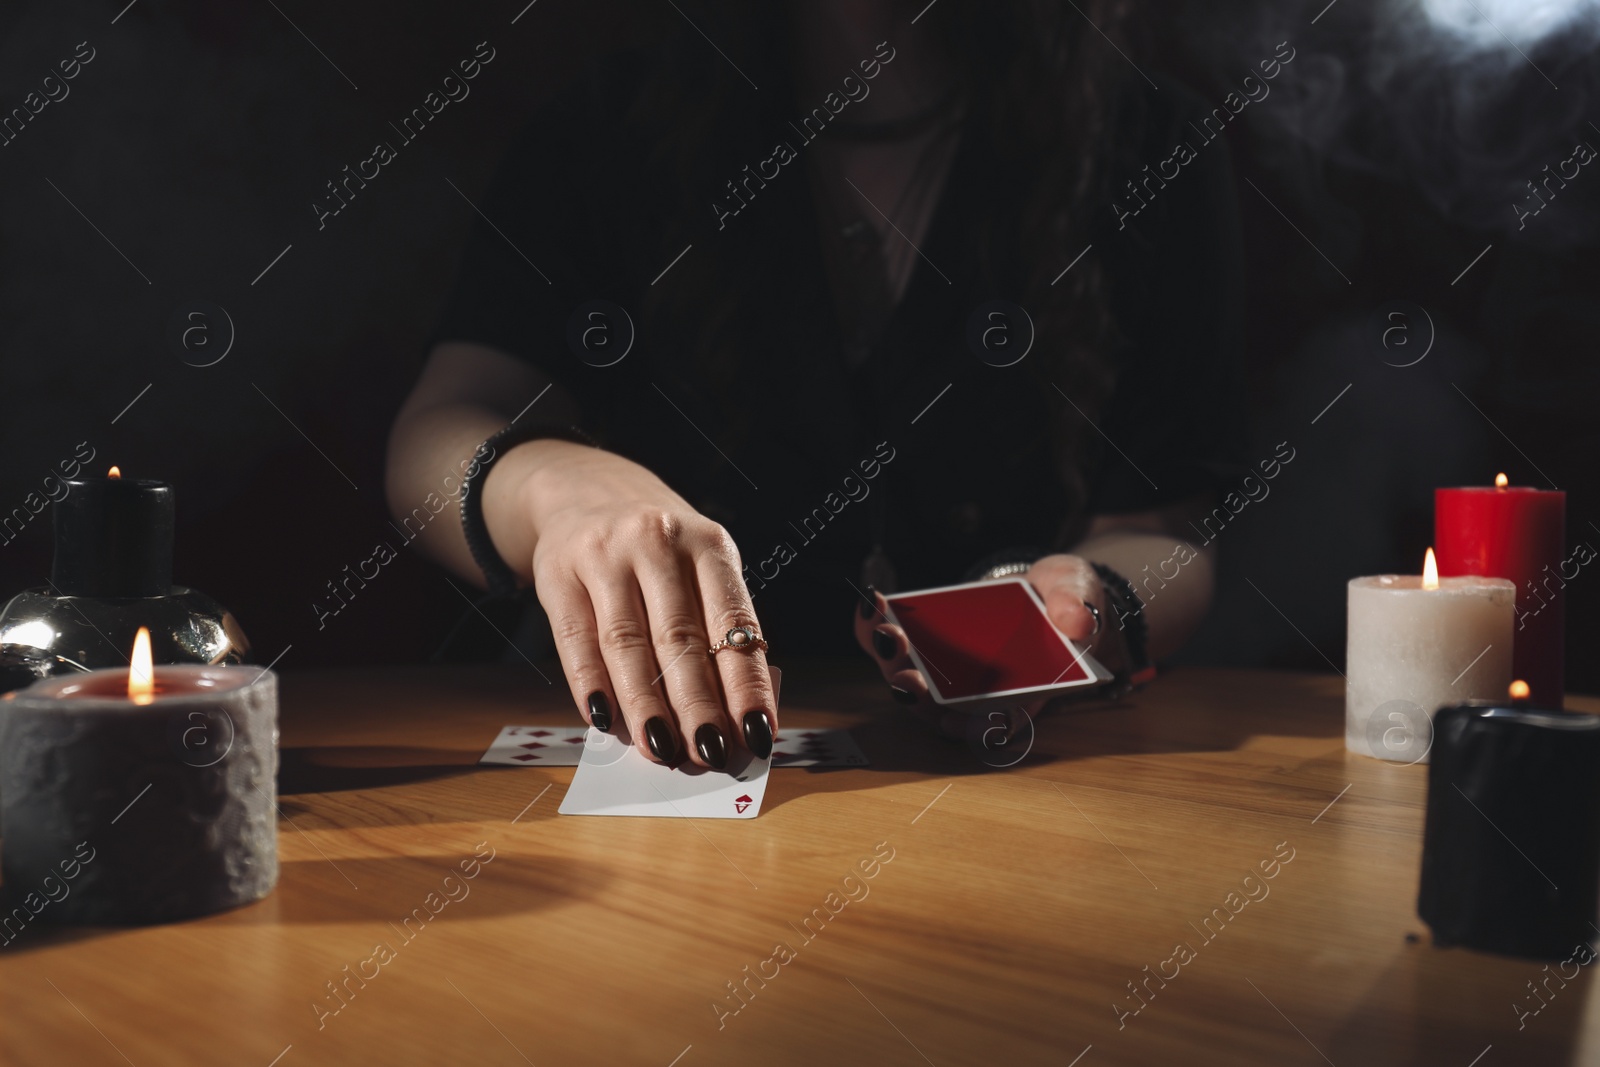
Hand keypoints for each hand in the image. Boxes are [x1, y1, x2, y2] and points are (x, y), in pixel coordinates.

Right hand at [516, 444, 776, 768]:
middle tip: (710, 753)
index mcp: (709, 544)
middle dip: (698, 705)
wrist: (586, 493)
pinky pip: (576, 640)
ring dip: (646, 706)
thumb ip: (712, 630)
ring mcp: (605, 555)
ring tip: (663, 750)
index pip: (733, 623)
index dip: (747, 683)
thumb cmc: (660, 551)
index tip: (757, 733)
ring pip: (627, 644)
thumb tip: (727, 717)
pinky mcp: (558, 573)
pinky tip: (605, 721)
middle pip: (680, 639)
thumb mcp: (698, 567)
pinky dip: (591, 685)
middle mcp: (658, 543)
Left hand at [852, 554, 1119, 741]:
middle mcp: (979, 690)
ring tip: (883, 628)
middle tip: (908, 674)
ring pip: (911, 681)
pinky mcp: (925, 642)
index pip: (998, 722)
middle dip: (919, 695)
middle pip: (942, 708)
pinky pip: (894, 644)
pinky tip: (872, 603)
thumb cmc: (1064, 600)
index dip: (974, 728)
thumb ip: (1077, 606)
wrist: (1043, 584)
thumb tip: (1076, 622)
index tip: (953, 722)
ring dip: (891, 660)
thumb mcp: (1079, 594)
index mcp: (1024, 690)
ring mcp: (948, 669)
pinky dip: (875, 627)